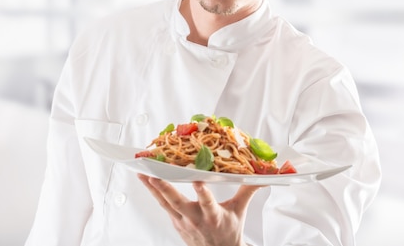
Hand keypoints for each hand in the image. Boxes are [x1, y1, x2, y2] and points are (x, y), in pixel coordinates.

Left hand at [138, 174, 260, 245]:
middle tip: (154, 175)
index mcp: (213, 216)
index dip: (202, 192)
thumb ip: (247, 190)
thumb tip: (261, 176)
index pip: (207, 202)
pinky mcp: (175, 221)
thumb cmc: (228, 230)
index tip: (196, 179)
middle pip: (178, 203)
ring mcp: (182, 221)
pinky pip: (162, 205)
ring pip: (165, 203)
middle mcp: (195, 219)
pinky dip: (153, 192)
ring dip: (152, 188)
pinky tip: (145, 179)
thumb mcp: (239, 211)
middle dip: (165, 189)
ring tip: (142, 172)